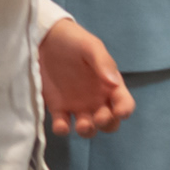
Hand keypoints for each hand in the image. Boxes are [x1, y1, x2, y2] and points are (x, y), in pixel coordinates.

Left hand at [38, 16, 133, 138]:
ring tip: (82, 124)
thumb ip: (103, 62)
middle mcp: (97, 99)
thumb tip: (114, 82)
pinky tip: (61, 125)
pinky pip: (63, 126)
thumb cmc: (73, 40)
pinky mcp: (58, 108)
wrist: (44, 38)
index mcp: (109, 85)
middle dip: (107, 124)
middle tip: (99, 117)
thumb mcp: (90, 46)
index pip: (124, 103)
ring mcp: (78, 106)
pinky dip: (63, 130)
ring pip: (88, 128)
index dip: (125, 110)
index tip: (120, 112)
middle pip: (109, 122)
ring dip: (88, 131)